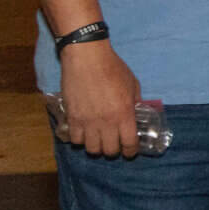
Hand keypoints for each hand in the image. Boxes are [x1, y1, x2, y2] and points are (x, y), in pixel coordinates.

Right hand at [58, 41, 143, 156]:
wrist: (87, 57)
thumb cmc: (112, 67)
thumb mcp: (132, 83)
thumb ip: (135, 102)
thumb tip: (136, 113)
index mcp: (124, 114)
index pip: (129, 144)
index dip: (131, 151)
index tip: (130, 151)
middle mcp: (106, 122)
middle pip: (109, 151)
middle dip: (113, 150)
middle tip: (113, 144)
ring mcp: (88, 121)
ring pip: (91, 149)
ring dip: (96, 147)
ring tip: (98, 139)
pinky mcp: (72, 118)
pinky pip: (75, 139)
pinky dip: (80, 139)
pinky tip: (84, 132)